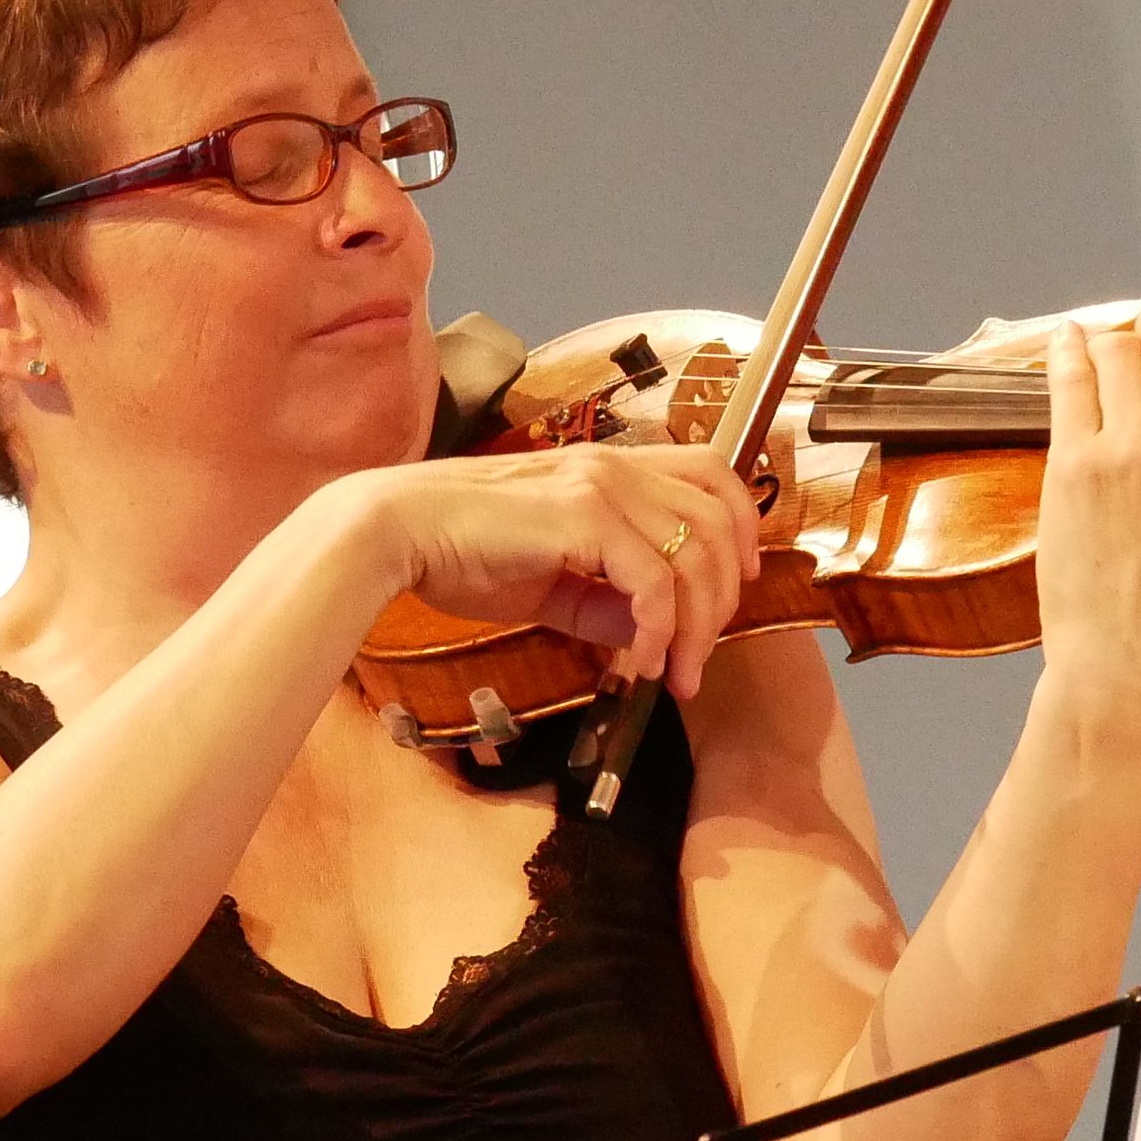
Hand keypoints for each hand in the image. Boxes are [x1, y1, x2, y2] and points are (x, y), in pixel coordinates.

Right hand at [341, 442, 761, 698]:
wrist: (398, 534)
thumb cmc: (462, 552)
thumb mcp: (550, 584)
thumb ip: (604, 602)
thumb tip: (652, 635)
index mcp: (612, 467)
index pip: (712, 473)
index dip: (742, 525)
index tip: (739, 584)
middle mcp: (616, 465)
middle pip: (718, 518)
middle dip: (723, 597)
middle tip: (700, 658)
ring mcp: (602, 485)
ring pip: (695, 555)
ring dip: (696, 626)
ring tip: (673, 674)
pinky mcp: (583, 516)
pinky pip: (653, 581)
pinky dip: (658, 630)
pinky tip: (637, 663)